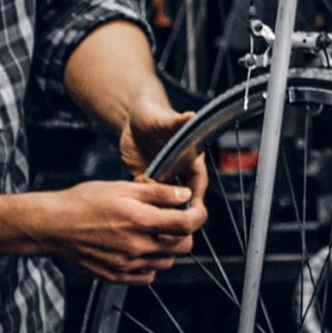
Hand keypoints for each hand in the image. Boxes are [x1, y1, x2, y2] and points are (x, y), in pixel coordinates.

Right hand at [25, 179, 205, 284]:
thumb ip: (158, 193)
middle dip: (184, 231)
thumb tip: (184, 195)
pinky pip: (147, 276)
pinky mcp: (115, 276)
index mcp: (140, 221)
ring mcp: (126, 265)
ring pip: (167, 262)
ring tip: (153, 233)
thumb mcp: (122, 188)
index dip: (199, 215)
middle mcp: (136, 246)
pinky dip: (151, 264)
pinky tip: (140, 249)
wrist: (51, 226)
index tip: (196, 209)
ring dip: (168, 248)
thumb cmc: (82, 203)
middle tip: (173, 219)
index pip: (187, 224)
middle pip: (182, 246)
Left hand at [120, 101, 207, 217]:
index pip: (198, 182)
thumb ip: (176, 121)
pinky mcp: (148, 180)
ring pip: (166, 200)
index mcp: (191, 157)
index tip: (191, 210)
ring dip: (159, 206)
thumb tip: (191, 115)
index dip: (196, 198)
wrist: (133, 118)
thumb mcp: (163, 119)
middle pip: (184, 197)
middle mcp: (179, 170)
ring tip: (148, 207)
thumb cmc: (153, 114)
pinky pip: (148, 197)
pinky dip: (144, 201)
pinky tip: (135, 195)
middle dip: (178, 209)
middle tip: (168, 218)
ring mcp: (163, 176)